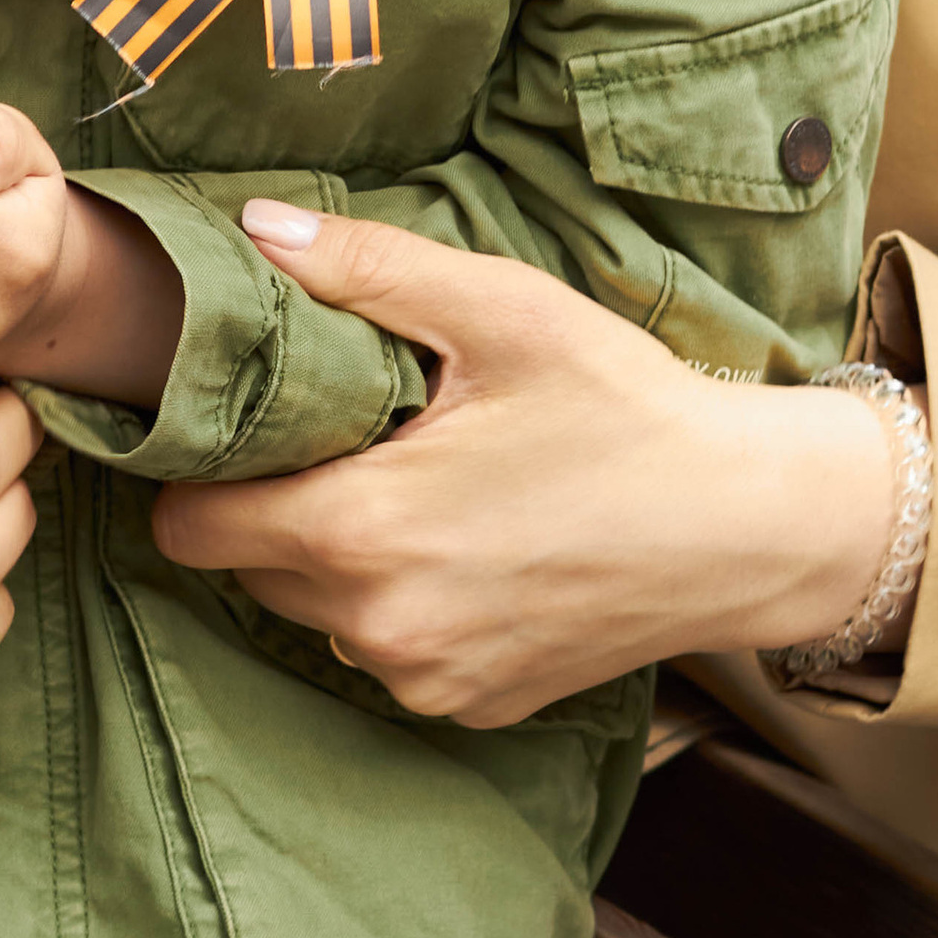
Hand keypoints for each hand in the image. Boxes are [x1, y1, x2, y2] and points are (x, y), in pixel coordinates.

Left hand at [153, 208, 897, 729]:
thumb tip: (252, 230)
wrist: (749, 525)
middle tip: (345, 438)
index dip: (197, 471)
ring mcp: (427, 679)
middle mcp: (379, 626)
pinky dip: (405, 603)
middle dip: (273, 504)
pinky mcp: (470, 706)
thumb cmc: (626, 406)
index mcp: (363, 529)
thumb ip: (364, 269)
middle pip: (247, 568)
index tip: (239, 425)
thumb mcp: (500, 311)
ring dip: (338, 557)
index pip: (189, 526)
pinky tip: (469, 542)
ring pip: (315, 613)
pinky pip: (390, 651)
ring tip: (417, 483)